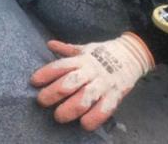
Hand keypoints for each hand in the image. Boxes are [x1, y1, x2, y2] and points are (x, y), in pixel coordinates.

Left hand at [31, 32, 154, 130]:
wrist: (133, 53)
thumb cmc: (103, 53)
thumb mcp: (84, 49)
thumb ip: (66, 49)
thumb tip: (49, 44)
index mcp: (82, 60)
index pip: (61, 66)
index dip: (46, 73)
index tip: (34, 81)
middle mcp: (91, 71)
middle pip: (69, 83)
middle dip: (53, 93)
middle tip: (42, 101)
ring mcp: (103, 84)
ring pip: (84, 98)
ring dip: (69, 109)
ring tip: (58, 116)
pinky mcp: (116, 95)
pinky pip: (105, 109)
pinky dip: (94, 118)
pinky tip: (84, 124)